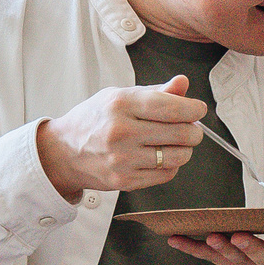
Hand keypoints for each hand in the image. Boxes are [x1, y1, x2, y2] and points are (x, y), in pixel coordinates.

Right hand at [35, 76, 207, 201]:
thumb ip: (155, 92)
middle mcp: (121, 132)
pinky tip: (160, 157)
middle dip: (194, 131)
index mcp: (121, 104)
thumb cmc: (95, 120)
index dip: (193, 109)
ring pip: (178, 157)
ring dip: (185, 149)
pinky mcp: (124, 180)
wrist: (64, 151)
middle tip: (191, 128)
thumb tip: (183, 84)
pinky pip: (166, 174)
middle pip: (180, 134)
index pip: (171, 108)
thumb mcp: (120, 96)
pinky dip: (171, 165)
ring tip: (175, 143)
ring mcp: (122, 159)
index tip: (198, 109)